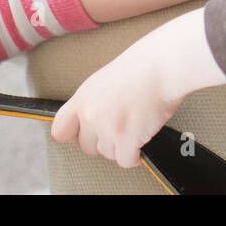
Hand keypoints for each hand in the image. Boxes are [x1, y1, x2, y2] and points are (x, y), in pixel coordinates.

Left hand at [50, 7, 225, 168]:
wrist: (165, 64)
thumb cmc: (142, 67)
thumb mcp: (106, 79)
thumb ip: (94, 101)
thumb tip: (92, 121)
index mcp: (83, 97)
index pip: (60, 130)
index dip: (75, 134)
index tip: (86, 133)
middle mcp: (91, 114)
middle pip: (88, 147)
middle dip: (105, 140)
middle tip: (121, 125)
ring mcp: (107, 127)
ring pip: (109, 154)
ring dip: (123, 146)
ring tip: (136, 124)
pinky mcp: (126, 139)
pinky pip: (126, 160)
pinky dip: (136, 154)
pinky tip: (142, 137)